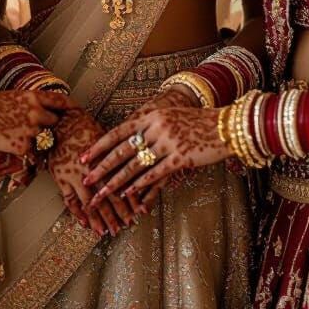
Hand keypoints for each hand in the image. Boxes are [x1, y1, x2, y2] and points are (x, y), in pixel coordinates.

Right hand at [0, 90, 72, 157]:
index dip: (70, 105)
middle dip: (49, 125)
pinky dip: (27, 152)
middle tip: (39, 128)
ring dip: (37, 140)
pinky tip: (14, 146)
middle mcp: (36, 113)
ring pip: (44, 138)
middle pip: (55, 121)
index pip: (59, 100)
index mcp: (33, 97)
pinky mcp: (24, 147)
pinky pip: (32, 152)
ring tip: (19, 136)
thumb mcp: (13, 96)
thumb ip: (29, 103)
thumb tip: (39, 109)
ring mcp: (31, 130)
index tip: (76, 108)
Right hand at [49, 108, 135, 237]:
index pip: (122, 186)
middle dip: (117, 215)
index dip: (130, 202)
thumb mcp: (107, 140)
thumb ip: (119, 156)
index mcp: (106, 161)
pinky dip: (78, 213)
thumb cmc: (87, 128)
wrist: (62, 123)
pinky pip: (70, 200)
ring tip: (106, 232)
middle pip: (108, 198)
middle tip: (125, 227)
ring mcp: (76, 177)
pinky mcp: (62, 179)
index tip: (138, 214)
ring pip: (90, 203)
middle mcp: (93, 171)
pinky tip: (84, 223)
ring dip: (99, 219)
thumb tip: (136, 168)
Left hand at [83, 86, 198, 209]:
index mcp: (151, 114)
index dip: (100, 146)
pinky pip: (156, 173)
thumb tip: (128, 138)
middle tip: (86, 179)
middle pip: (123, 150)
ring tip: (103, 194)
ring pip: (135, 165)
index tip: (84, 157)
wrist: (224, 126)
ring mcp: (168, 142)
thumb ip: (150, 125)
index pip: (118, 132)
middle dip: (102, 167)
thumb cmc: (197, 122)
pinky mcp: (181, 158)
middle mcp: (157, 127)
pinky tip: (129, 194)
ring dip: (116, 182)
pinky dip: (141, 185)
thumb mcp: (170, 116)